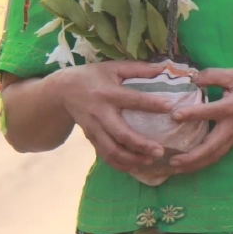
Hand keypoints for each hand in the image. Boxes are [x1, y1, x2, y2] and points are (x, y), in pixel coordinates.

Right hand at [56, 61, 173, 172]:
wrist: (62, 90)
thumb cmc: (92, 76)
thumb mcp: (113, 67)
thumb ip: (137, 68)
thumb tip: (162, 68)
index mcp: (109, 93)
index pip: (133, 99)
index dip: (151, 103)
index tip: (170, 107)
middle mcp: (100, 113)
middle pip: (121, 133)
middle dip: (141, 144)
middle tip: (160, 150)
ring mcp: (94, 128)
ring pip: (112, 150)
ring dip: (131, 159)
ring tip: (150, 161)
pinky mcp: (90, 138)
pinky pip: (105, 155)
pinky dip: (119, 164)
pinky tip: (134, 166)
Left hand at [166, 68, 232, 174]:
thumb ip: (212, 75)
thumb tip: (192, 79)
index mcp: (231, 108)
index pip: (209, 112)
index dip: (192, 114)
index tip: (174, 116)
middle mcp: (232, 127)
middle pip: (211, 148)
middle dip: (191, 157)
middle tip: (172, 161)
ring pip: (213, 156)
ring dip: (194, 164)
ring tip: (176, 168)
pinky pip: (217, 155)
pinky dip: (202, 162)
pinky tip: (189, 165)